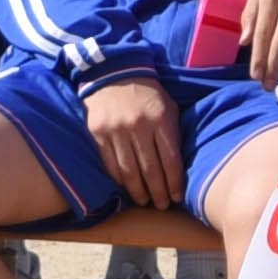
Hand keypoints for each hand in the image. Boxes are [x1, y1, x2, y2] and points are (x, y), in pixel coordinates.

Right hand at [87, 74, 187, 211]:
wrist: (114, 72)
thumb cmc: (148, 94)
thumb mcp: (168, 107)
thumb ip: (173, 134)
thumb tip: (179, 168)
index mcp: (161, 119)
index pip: (170, 160)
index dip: (174, 183)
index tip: (176, 197)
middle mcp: (138, 125)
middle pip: (150, 170)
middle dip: (158, 193)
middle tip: (162, 206)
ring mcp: (116, 130)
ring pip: (129, 171)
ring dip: (138, 191)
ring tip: (145, 201)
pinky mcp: (98, 132)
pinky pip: (110, 164)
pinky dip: (119, 179)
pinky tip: (127, 187)